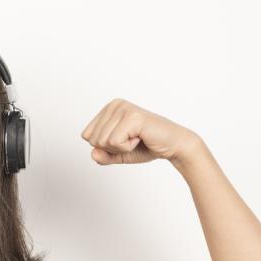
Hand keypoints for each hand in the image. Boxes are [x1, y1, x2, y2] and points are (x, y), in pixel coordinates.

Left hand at [80, 98, 199, 164]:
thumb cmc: (146, 147)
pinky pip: (114, 142)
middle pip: (92, 139)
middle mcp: (114, 104)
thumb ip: (102, 155)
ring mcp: (123, 108)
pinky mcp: (132, 117)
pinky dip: (127, 148)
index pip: (86, 136)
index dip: (104, 146)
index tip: (124, 140)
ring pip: (102, 142)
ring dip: (121, 148)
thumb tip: (93, 153)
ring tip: (137, 138)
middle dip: (112, 148)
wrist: (173, 146)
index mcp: (108, 109)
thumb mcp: (117, 154)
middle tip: (132, 140)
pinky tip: (140, 138)